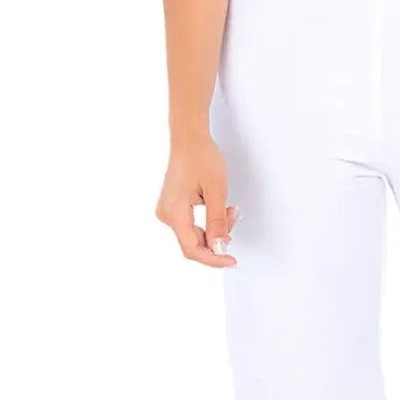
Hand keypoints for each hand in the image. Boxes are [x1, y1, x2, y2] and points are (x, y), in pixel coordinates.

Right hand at [157, 136, 239, 266]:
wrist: (189, 139)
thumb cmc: (201, 157)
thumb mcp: (217, 191)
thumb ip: (218, 223)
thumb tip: (220, 248)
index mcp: (174, 213)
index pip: (193, 249)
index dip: (214, 259)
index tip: (231, 260)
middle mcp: (166, 214)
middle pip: (194, 243)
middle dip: (218, 238)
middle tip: (234, 218)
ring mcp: (167, 211)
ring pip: (194, 234)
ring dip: (215, 228)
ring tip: (229, 209)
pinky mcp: (172, 207)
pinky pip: (191, 224)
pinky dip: (208, 221)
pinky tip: (219, 209)